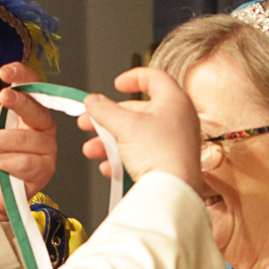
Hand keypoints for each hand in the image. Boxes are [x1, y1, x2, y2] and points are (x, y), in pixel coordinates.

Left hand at [0, 60, 57, 215]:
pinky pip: (27, 162)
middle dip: (19, 102)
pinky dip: (6, 161)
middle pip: (37, 108)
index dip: (22, 76)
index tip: (5, 72)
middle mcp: (42, 126)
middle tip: (1, 96)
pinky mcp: (44, 170)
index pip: (32, 85)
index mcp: (28, 109)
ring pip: (26, 139)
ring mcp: (46, 148)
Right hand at [78, 68, 206, 195]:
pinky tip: (109, 166)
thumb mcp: (124, 125)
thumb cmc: (161, 154)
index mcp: (174, 100)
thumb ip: (104, 110)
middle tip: (90, 121)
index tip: (117, 84)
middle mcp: (178, 119)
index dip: (132, 77)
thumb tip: (92, 101)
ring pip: (136, 135)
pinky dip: (123, 158)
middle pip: (138, 111)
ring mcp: (175, 142)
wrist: (173, 191)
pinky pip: (143, 155)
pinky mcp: (169, 162)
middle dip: (109, 119)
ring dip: (110, 141)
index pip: (154, 77)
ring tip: (93, 149)